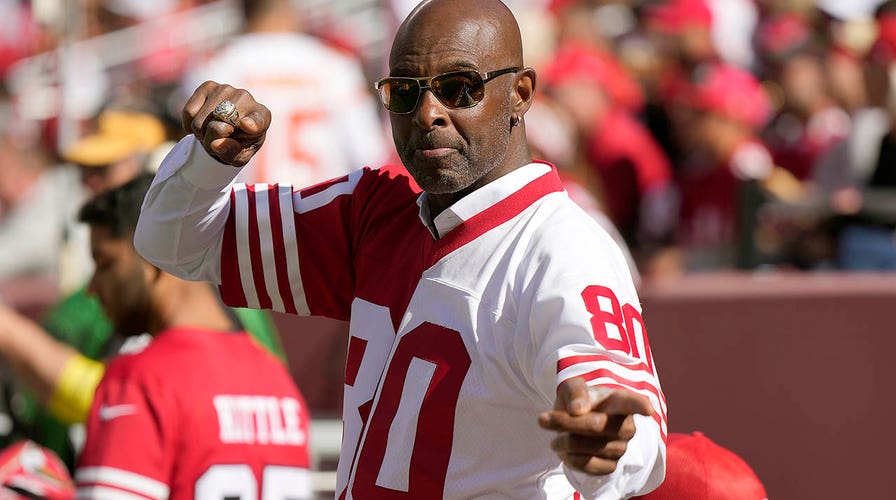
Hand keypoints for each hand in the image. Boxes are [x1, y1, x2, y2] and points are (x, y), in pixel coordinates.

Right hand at [182, 81, 271, 166]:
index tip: (247, 125)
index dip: (251, 124)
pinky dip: (189, 124)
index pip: (257, 121)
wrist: (227, 129)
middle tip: (216, 141)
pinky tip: (200, 125)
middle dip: (212, 138)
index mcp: (262, 118)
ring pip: (201, 120)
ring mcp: (227, 89)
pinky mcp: (208, 86)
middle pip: (220, 123)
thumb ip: (231, 153)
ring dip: (200, 133)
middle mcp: (246, 99)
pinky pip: (189, 111)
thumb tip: (215, 144)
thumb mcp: (238, 157)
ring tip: (210, 133)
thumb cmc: (237, 144)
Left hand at [539, 377, 653, 474]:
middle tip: (542, 418)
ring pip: (587, 446)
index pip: (633, 402)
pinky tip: (565, 449)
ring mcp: (621, 448)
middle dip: (566, 422)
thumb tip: (578, 409)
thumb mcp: (572, 387)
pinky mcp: (610, 466)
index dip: (640, 406)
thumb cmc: (577, 401)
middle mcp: (626, 426)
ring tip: (557, 435)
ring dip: (563, 440)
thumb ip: (575, 392)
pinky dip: (569, 457)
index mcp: (620, 401)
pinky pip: (586, 465)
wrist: (573, 424)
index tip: (647, 409)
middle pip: (595, 425)